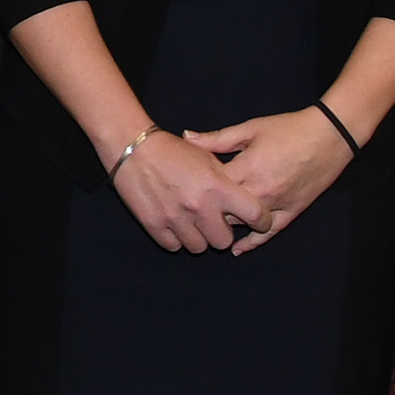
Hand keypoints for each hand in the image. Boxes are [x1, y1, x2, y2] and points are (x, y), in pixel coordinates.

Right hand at [112, 129, 271, 253]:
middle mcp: (200, 206)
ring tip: (190, 221)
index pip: (255, 215)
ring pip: (199, 247)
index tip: (258, 221)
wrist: (131, 147)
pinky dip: (175, 238)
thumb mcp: (206, 157)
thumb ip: (226, 179)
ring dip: (197, 237)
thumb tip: (239, 197)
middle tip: (212, 219)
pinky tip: (173, 222)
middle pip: (224, 241)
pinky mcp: (155, 225)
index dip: (262, 221)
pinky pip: (174, 246)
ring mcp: (176, 218)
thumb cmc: (171, 149)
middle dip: (220, 232)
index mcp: (218, 187)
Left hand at [182, 109, 353, 253]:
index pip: (212, 186)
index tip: (185, 183)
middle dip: (208, 208)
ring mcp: (278, 204)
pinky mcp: (292, 212)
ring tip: (207, 225)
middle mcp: (261, 190)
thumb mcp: (250, 129)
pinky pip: (269, 233)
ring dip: (226, 223)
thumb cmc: (288, 129)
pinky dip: (252, 242)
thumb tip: (186, 137)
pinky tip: (236, 249)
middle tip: (193, 206)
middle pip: (224, 209)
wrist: (329, 136)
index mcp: (248, 167)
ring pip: (243, 223)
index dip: (196, 186)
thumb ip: (217, 139)